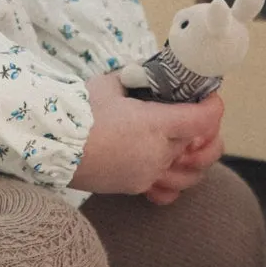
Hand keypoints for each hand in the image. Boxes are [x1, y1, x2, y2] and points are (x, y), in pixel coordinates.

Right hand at [68, 73, 225, 197]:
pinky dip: (174, 182)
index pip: (204, 120)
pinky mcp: (135, 187)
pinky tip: (168, 169)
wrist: (52, 144)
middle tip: (194, 113)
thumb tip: (146, 75)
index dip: (213, 106)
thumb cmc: (78, 111)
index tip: (209, 96)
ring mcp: (148, 174)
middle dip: (202, 128)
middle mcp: (158, 153)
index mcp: (155, 124)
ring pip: (191, 173)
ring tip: (185, 143)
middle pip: (198, 143)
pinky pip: (168, 191)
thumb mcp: (110, 84)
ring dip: (193, 157)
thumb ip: (135, 80)